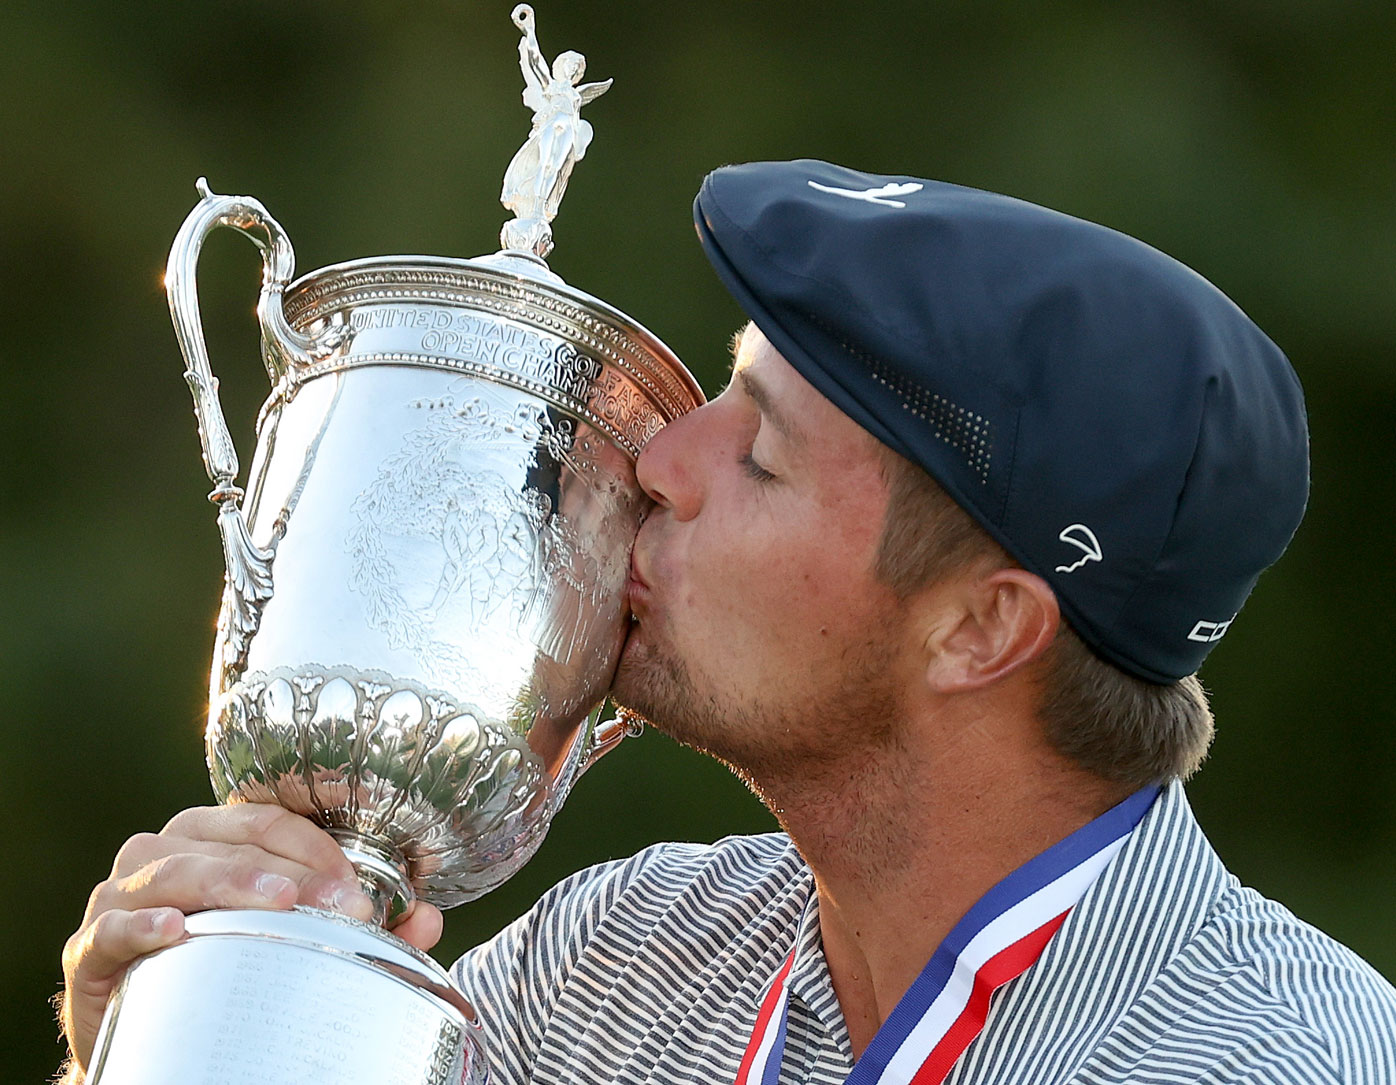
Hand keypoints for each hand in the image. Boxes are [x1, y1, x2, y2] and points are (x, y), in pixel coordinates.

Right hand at [58, 804, 443, 1075]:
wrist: (157, 1042)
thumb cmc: (226, 970)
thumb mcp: (296, 942)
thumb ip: (364, 927)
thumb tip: (429, 920)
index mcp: (212, 839)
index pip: (267, 820)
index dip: (315, 845)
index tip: (357, 886)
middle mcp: (162, 854)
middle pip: (224, 838)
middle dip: (286, 867)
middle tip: (335, 902)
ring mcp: (118, 898)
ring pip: (171, 868)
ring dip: (229, 882)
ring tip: (277, 904)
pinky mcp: (90, 951)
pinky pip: (111, 928)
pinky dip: (142, 925)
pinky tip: (175, 931)